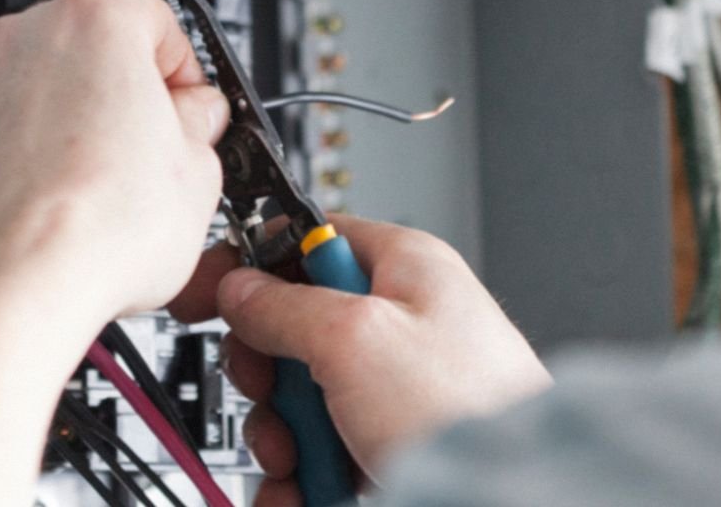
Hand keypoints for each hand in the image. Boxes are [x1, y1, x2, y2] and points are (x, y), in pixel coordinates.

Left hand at [0, 0, 228, 329]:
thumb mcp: (199, 170)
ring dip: (73, 127)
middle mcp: (25, 39)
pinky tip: (57, 207)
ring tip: (104, 190)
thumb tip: (194, 120)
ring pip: (42, 92)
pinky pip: (0, 136)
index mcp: (95, 21)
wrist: (13, 288)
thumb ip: (200, 124)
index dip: (185, 71)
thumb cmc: (97, 228)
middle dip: (126, 95)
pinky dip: (25, 160)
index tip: (193, 109)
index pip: (157, 20)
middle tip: (154, 151)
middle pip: (94, 50)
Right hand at [172, 216, 552, 504]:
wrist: (513, 499)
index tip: (207, 294)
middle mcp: (401, 322)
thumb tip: (240, 287)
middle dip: (268, 375)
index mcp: (403, 268)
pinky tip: (304, 495)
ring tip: (301, 462)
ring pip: (302, 399)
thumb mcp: (356, 337)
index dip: (253, 264)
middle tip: (273, 394)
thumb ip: (285, 306)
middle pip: (294, 328)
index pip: (307, 238)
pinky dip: (303, 479)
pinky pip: (322, 453)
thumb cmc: (468, 410)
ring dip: (283, 437)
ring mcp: (397, 389)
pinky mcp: (391, 445)